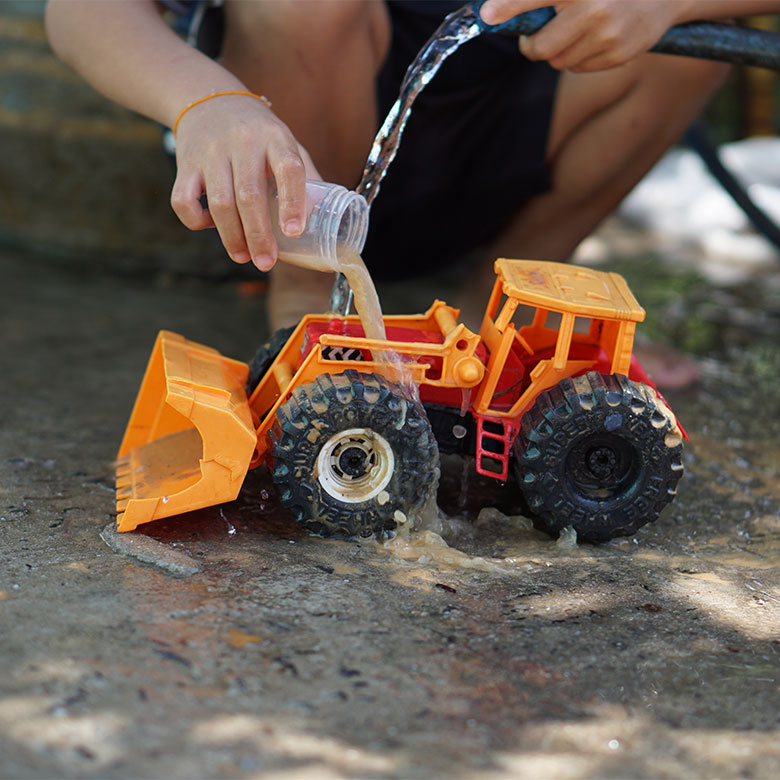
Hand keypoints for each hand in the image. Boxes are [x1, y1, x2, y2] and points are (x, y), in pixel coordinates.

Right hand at [170, 93, 318, 270]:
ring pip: (219, 203)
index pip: (288, 169)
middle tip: (267, 262)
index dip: (293, 203)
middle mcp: (242, 141)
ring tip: (243, 257)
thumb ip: (304, 178)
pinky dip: (196, 221)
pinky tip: (211, 227)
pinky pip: (184, 200)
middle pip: (249, 195)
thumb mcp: (285, 143)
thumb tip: (328, 220)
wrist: (208, 99)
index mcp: (275, 137)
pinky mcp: (185, 163)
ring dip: (232, 237)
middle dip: (258, 235)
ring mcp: (211, 151)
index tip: (294, 233)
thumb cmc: (257, 134)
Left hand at [480, 0, 686, 71]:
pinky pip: (578, 67)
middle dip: (532, 46)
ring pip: (557, 60)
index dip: (507, 6)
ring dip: (557, 50)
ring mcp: (607, 34)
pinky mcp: (618, 54)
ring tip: (575, 30)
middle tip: (533, 39)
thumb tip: (502, 8)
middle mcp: (593, 7)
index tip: (486, 14)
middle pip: (540, 47)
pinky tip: (595, 38)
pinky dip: (579, 57)